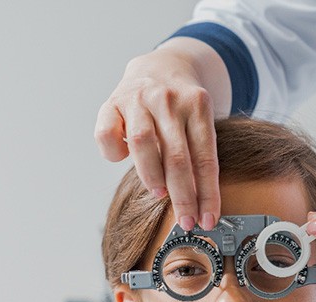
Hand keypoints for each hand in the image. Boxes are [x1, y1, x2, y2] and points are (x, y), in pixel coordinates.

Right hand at [94, 38, 230, 230]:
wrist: (158, 66)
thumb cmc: (179, 108)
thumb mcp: (197, 121)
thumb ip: (197, 154)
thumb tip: (201, 205)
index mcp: (197, 105)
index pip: (205, 157)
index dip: (207, 193)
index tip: (208, 219)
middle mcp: (169, 100)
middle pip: (177, 155)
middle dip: (182, 195)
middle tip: (186, 221)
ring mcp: (138, 99)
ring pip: (143, 143)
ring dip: (151, 175)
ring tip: (158, 195)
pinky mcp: (112, 103)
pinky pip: (108, 133)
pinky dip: (113, 152)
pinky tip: (121, 159)